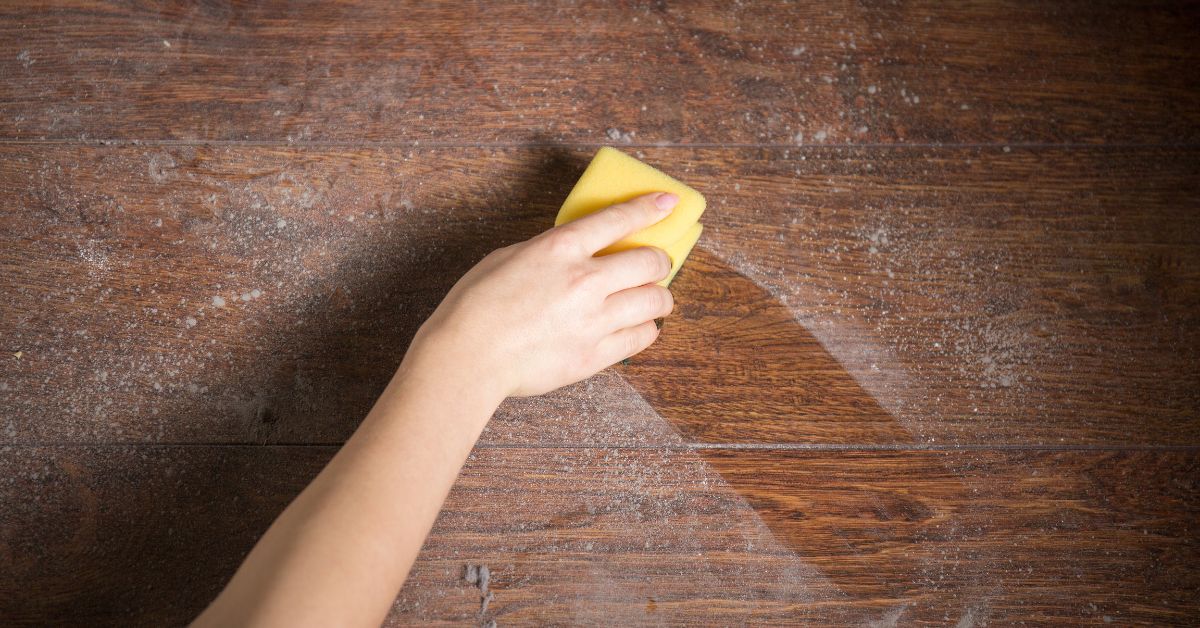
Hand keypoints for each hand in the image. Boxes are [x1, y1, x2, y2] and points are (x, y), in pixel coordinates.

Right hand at [407, 192, 678, 397]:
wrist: (468, 357)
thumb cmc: (476, 306)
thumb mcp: (509, 258)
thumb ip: (551, 252)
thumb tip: (577, 253)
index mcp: (560, 248)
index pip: (619, 219)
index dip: (649, 207)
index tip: (668, 203)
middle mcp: (585, 280)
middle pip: (651, 262)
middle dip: (659, 261)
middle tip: (654, 266)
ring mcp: (594, 320)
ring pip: (656, 301)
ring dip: (657, 297)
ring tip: (649, 300)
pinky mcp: (595, 355)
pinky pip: (642, 337)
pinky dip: (644, 329)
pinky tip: (634, 326)